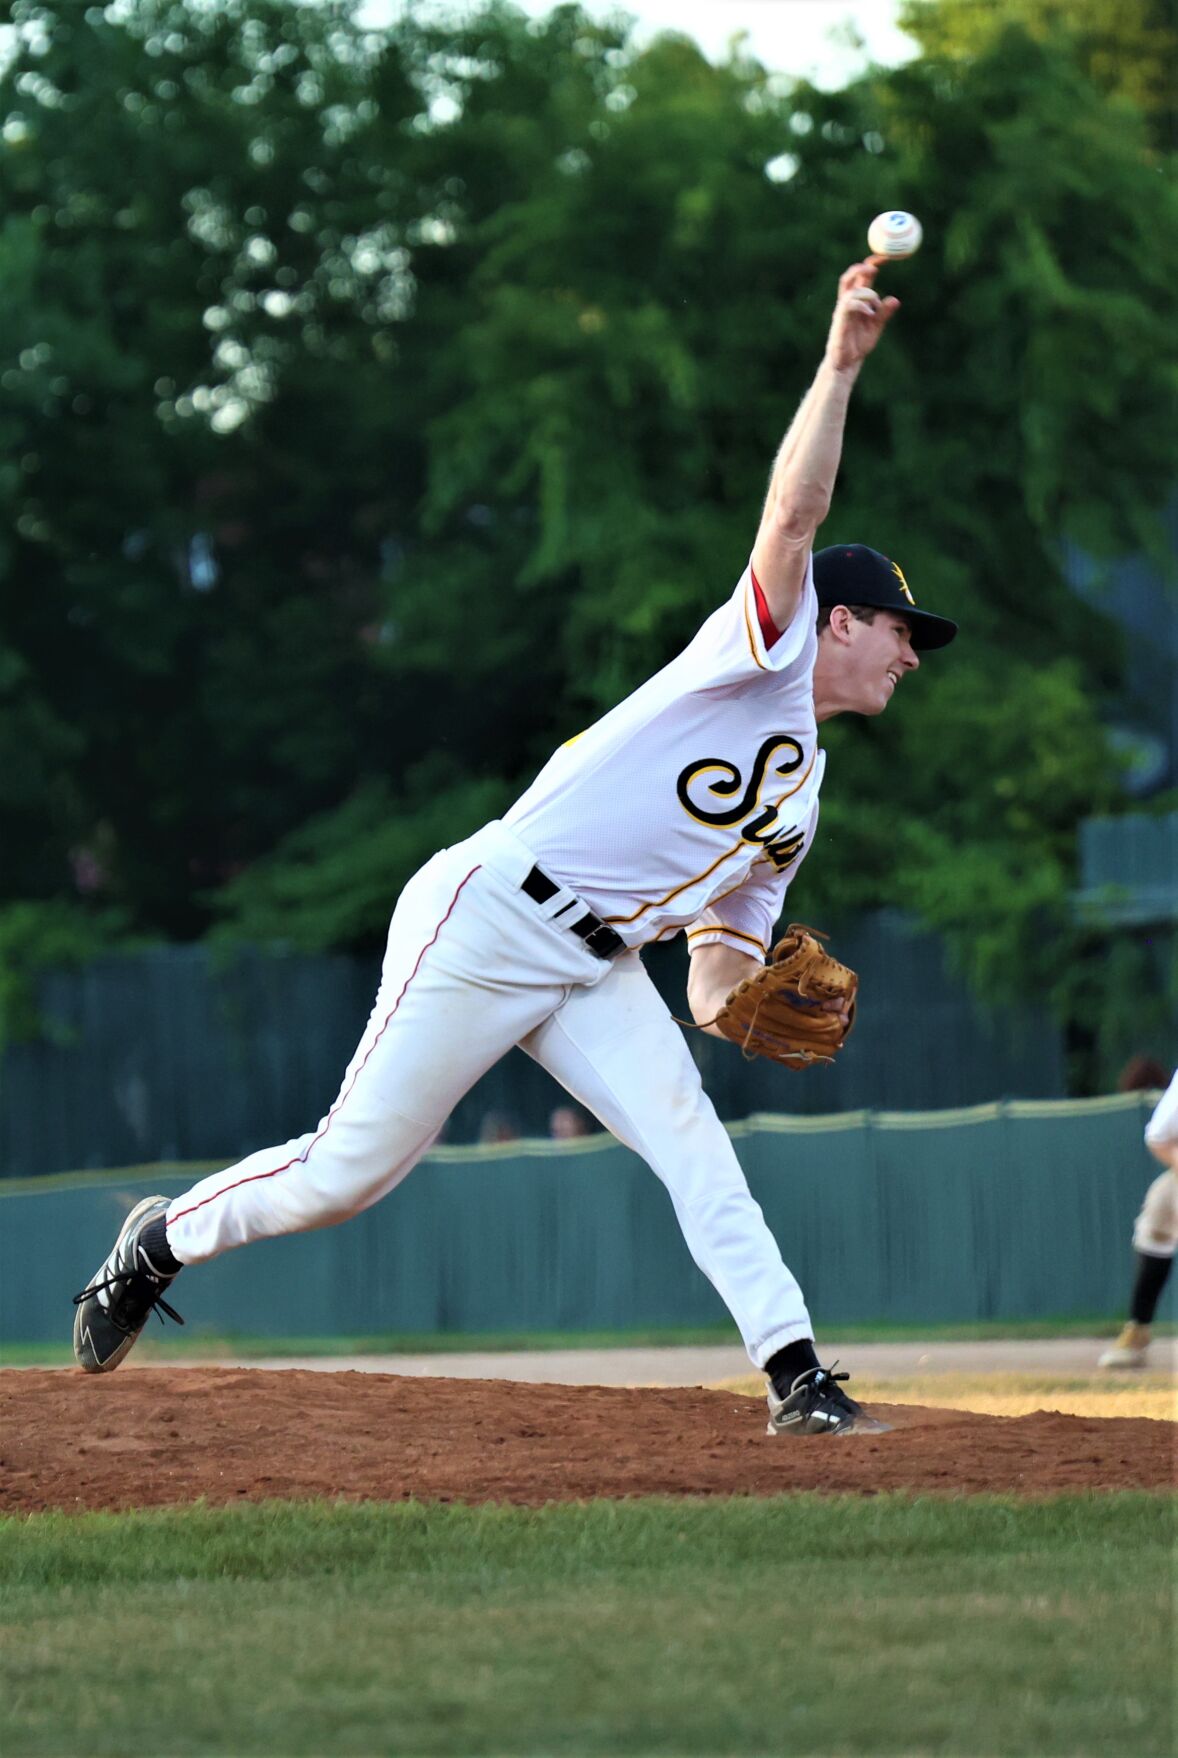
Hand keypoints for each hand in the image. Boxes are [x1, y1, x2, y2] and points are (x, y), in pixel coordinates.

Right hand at [823, 258, 899, 372]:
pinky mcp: (840, 320)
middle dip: (860, 269)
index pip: (861, 278)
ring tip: (875, 308)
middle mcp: (846, 303)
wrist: (846, 362)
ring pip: (852, 291)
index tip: (884, 258)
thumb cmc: (859, 344)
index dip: (870, 265)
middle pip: (849, 278)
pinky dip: (862, 305)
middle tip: (875, 267)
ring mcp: (842, 311)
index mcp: (856, 301)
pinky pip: (849, 305)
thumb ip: (884, 313)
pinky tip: (870, 314)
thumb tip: (895, 299)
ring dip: (867, 294)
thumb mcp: (876, 326)